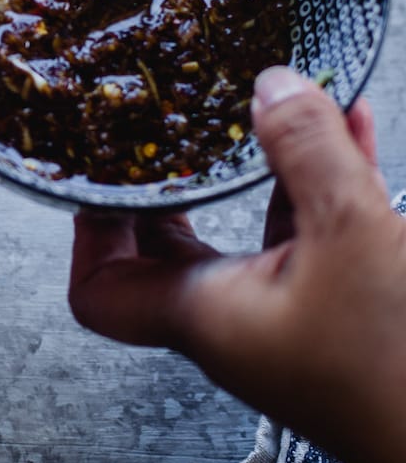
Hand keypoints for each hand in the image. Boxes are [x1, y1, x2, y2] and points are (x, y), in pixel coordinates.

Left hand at [68, 68, 405, 462]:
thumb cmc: (398, 377)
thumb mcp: (351, 235)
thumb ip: (306, 153)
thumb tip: (272, 85)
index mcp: (204, 315)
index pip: (97, 288)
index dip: (87, 227)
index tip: (97, 162)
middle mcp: (235, 320)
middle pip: (170, 249)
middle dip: (171, 177)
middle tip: (171, 119)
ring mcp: (290, 319)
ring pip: (251, 232)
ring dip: (260, 166)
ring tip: (274, 101)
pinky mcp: (344, 315)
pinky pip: (316, 233)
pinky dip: (324, 181)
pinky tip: (352, 128)